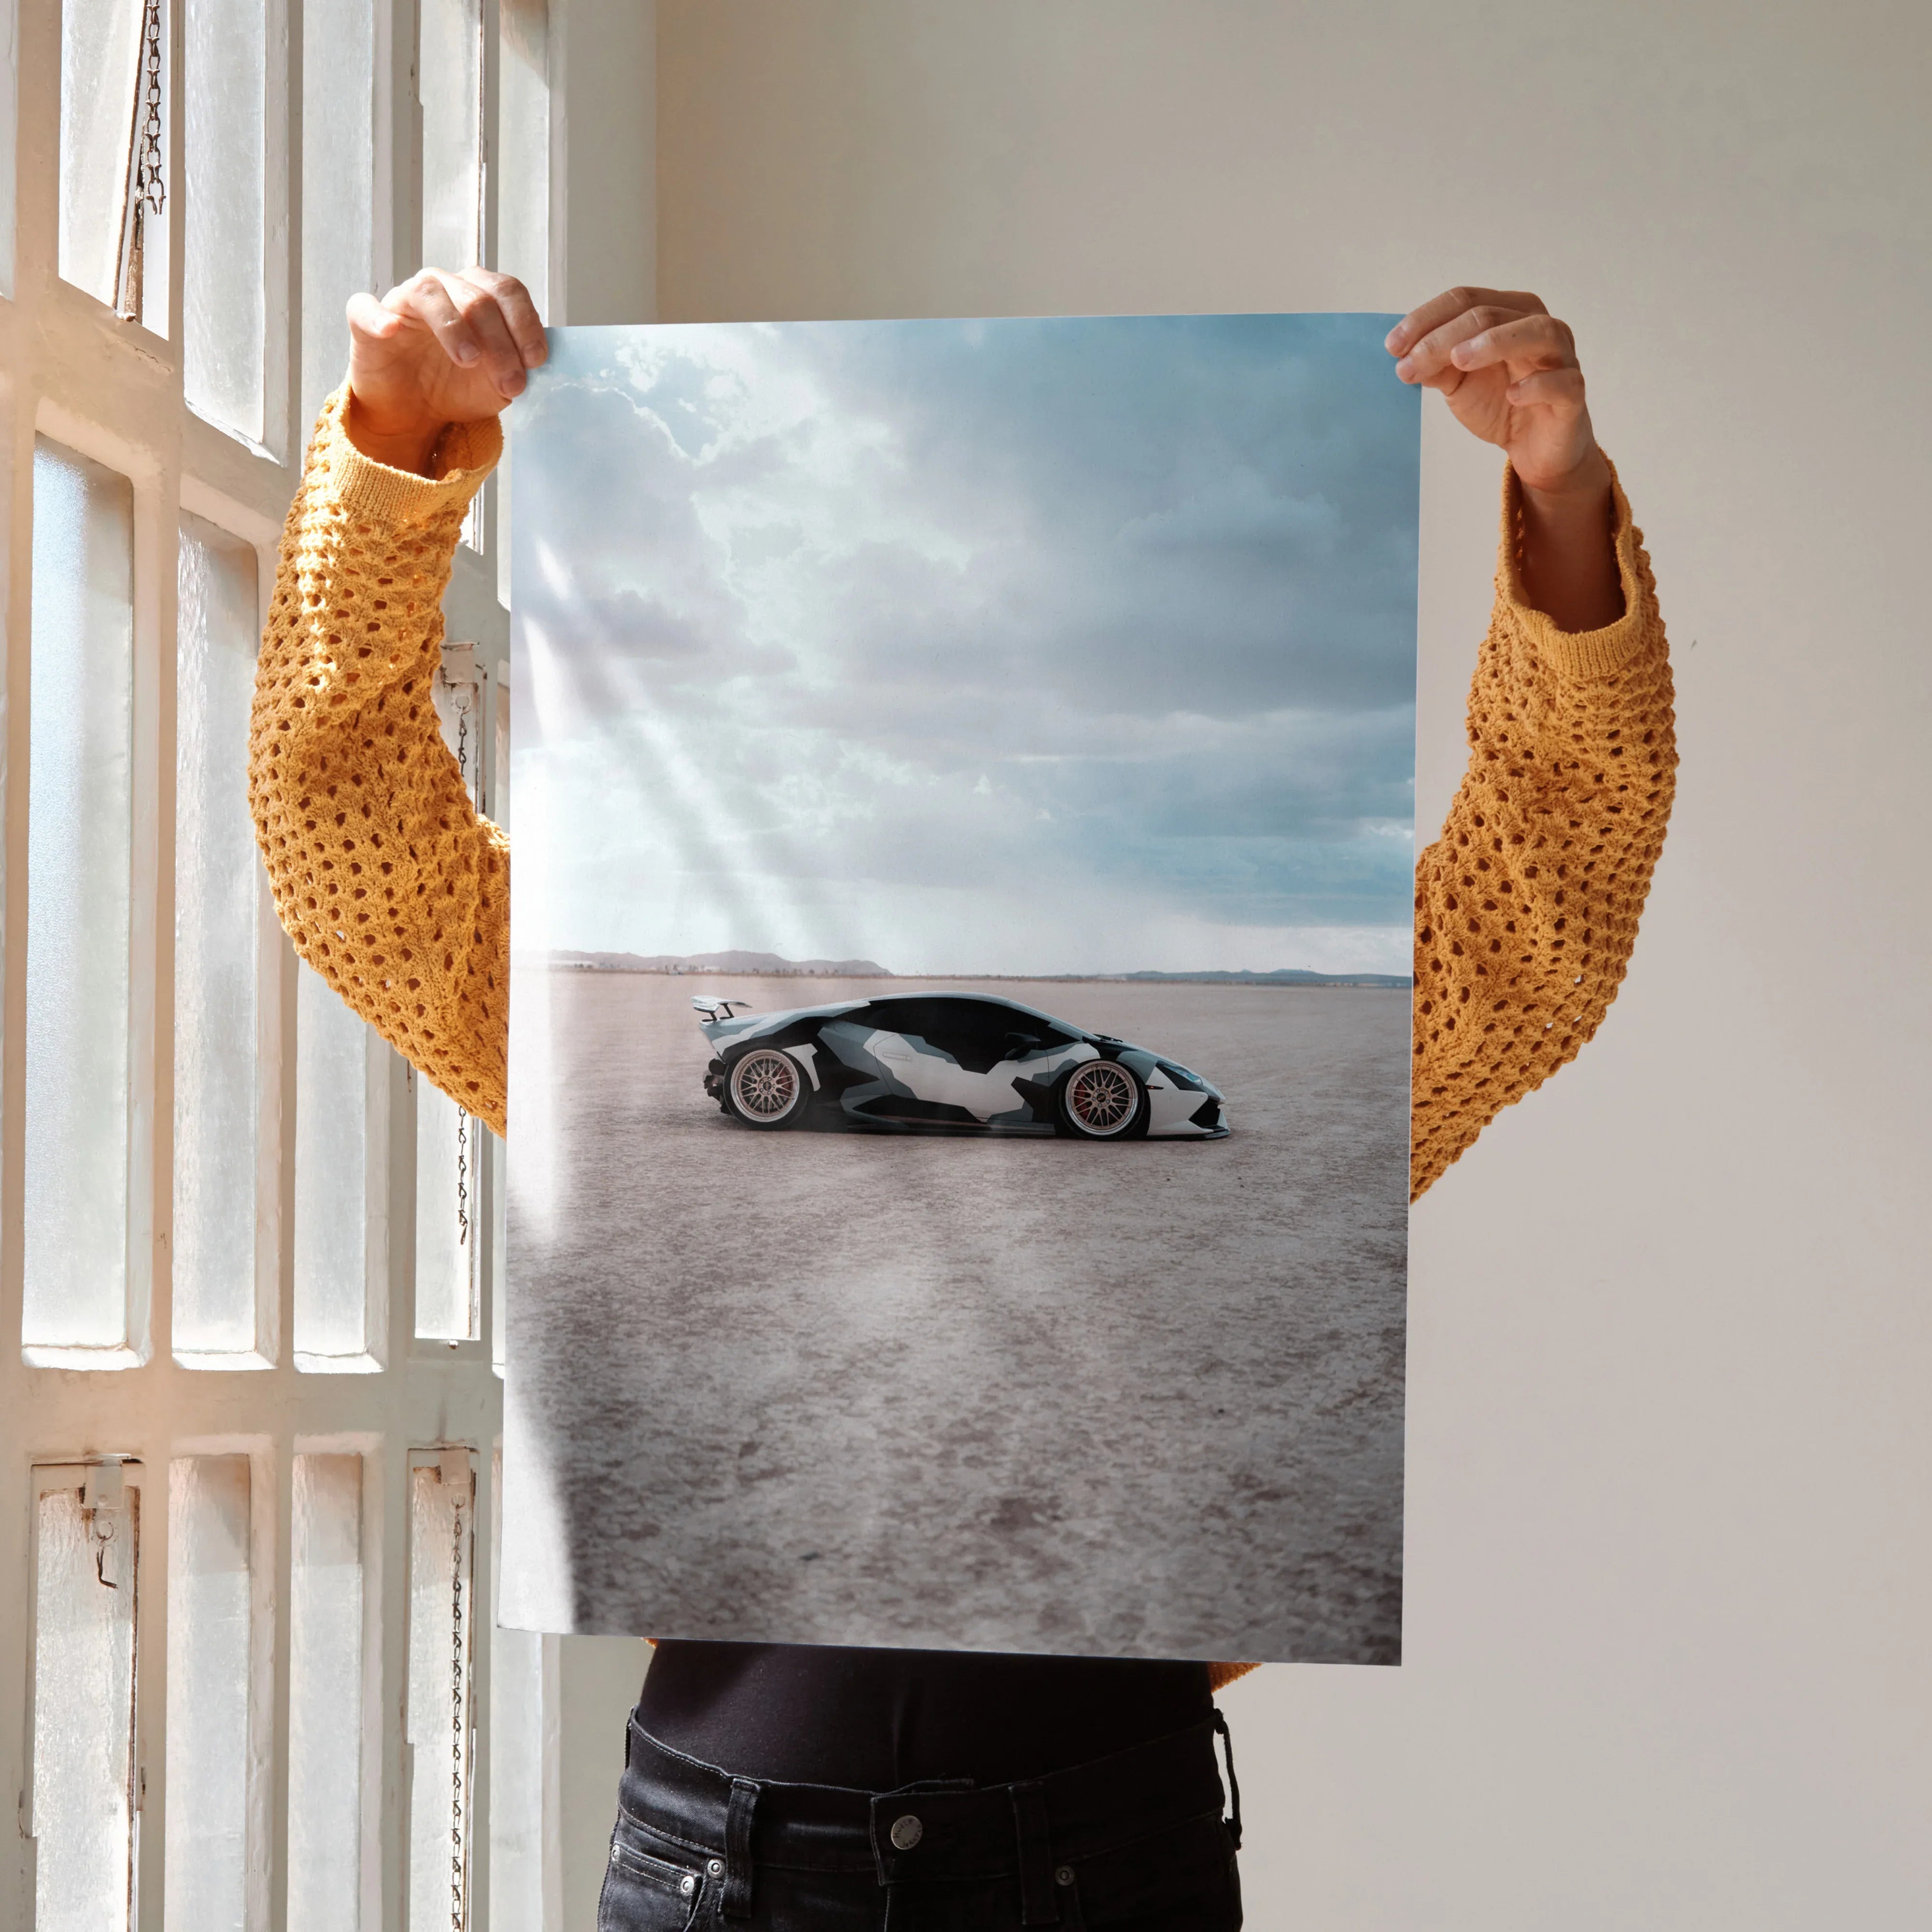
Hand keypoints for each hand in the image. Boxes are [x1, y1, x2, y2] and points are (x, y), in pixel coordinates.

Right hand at [344, 268, 545, 474]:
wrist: (414, 412)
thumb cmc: (457, 387)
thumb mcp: (498, 384)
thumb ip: (517, 367)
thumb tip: (535, 363)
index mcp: (478, 295)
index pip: (507, 291)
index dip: (525, 323)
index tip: (535, 361)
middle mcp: (443, 288)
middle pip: (477, 297)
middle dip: (500, 342)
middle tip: (511, 383)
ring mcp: (403, 301)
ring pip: (429, 293)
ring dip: (454, 327)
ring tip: (469, 360)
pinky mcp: (366, 320)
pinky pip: (365, 307)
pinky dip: (378, 317)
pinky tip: (391, 331)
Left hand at [1389, 287, 1621, 628]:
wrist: (1534, 448)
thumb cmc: (1500, 403)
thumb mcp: (1458, 383)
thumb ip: (1436, 365)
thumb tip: (1404, 355)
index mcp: (1508, 313)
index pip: (1466, 300)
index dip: (1426, 319)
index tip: (1392, 347)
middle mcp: (1538, 326)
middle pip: (1491, 314)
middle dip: (1444, 337)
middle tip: (1410, 363)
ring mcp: (1561, 357)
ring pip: (1536, 332)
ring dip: (1494, 342)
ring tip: (1458, 360)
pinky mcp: (1573, 394)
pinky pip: (1562, 381)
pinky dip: (1537, 385)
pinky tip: (1512, 394)